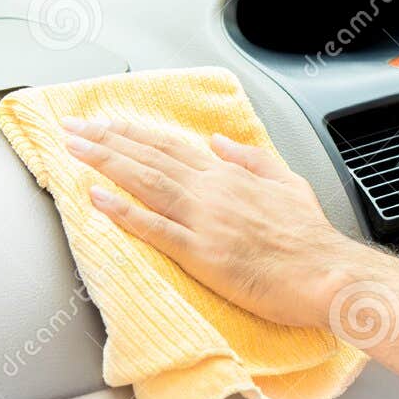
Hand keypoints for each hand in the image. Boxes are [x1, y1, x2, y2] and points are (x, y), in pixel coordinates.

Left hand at [60, 114, 359, 329]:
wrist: (328, 274)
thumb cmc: (311, 238)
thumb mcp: (288, 183)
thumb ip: (251, 159)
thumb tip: (219, 142)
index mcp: (229, 176)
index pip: (171, 146)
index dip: (133, 133)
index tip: (104, 124)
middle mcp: (213, 192)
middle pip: (149, 158)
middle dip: (105, 140)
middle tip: (71, 128)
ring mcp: (206, 222)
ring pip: (146, 183)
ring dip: (105, 163)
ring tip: (73, 149)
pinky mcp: (203, 254)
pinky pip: (155, 229)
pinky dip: (123, 212)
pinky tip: (97, 198)